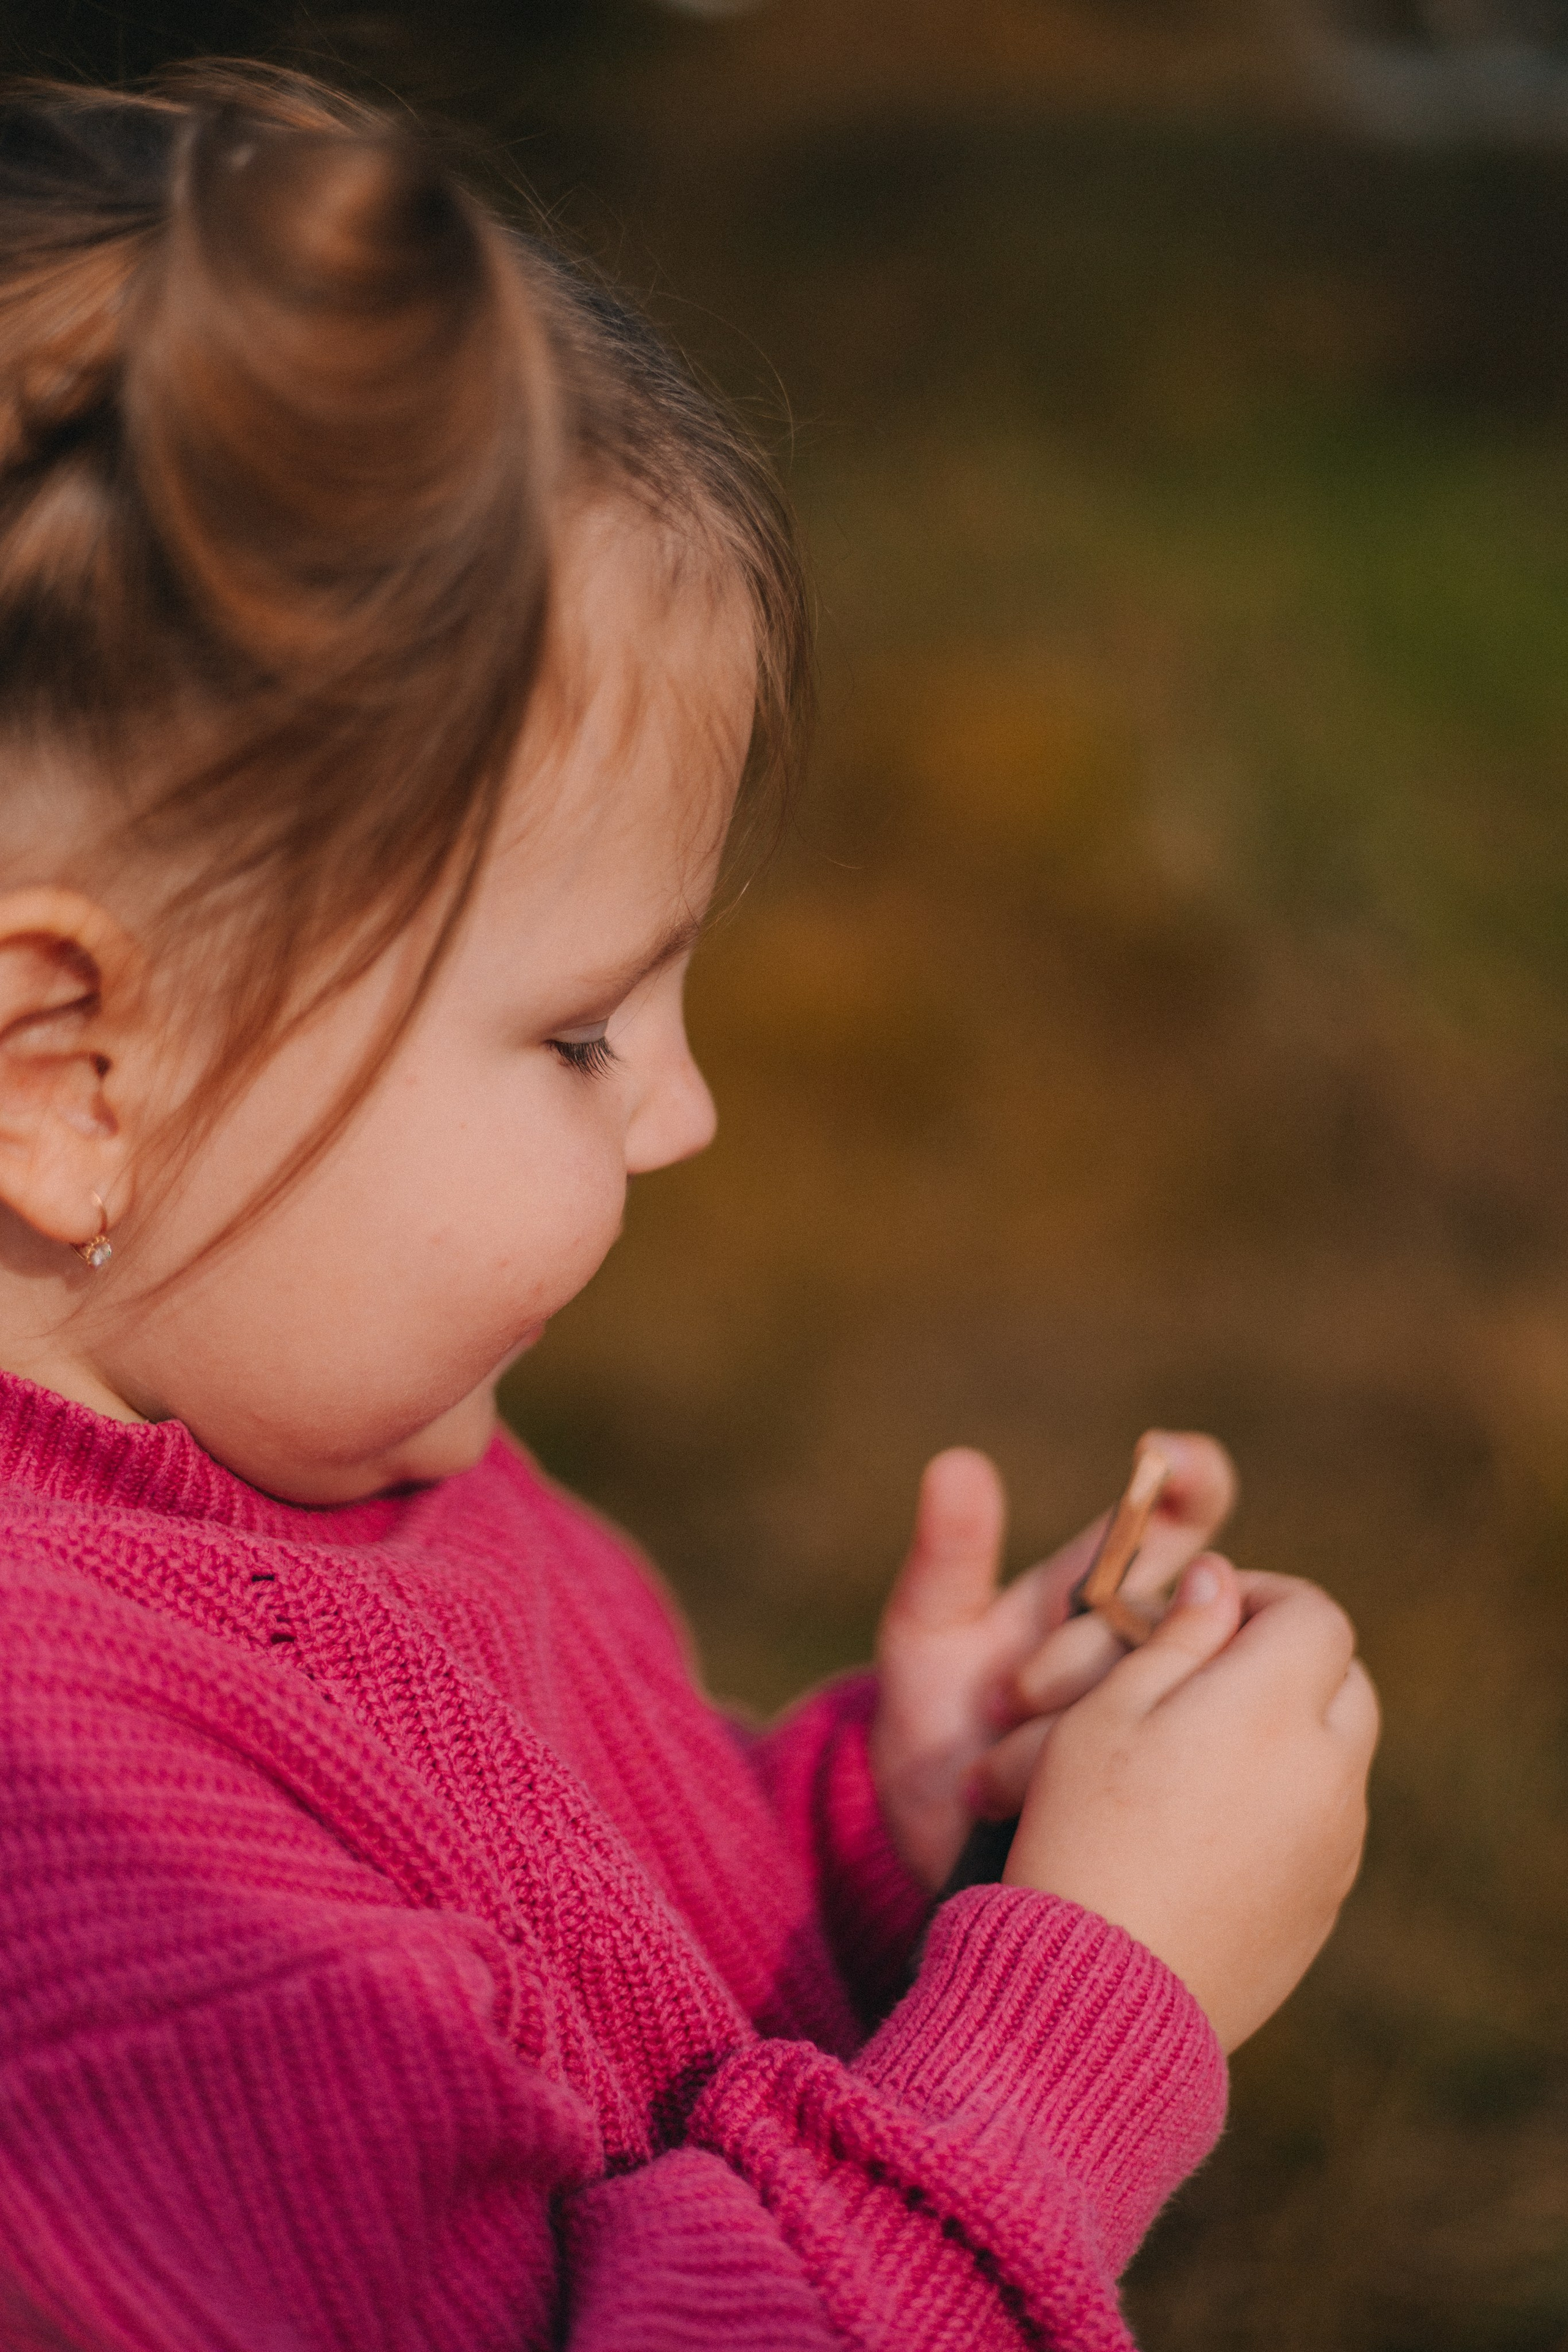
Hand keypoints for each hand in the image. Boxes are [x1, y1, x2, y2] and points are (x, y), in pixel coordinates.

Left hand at [870, 1433, 1236, 1888]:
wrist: (934, 1852)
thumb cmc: (932, 1731)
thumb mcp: (927, 1643)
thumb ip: (945, 1560)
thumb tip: (957, 1461)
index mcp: (1105, 1589)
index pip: (1181, 1512)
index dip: (1191, 1475)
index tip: (1167, 1458)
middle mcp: (1161, 1644)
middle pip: (1201, 1605)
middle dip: (1116, 1638)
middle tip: (1010, 1698)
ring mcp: (1181, 1715)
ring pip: (1198, 1687)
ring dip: (1101, 1722)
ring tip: (999, 1775)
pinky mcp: (1192, 1785)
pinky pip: (1208, 1768)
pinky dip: (1152, 1779)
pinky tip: (1079, 1806)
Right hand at [1003, 1555, 1379, 2051]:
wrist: (1097, 1996)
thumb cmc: (1085, 1836)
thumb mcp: (1109, 1710)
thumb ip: (1179, 1636)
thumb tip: (1223, 1580)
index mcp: (1277, 1708)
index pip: (1314, 1614)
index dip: (1259, 1597)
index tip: (1200, 1612)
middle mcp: (1330, 1775)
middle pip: (1340, 1683)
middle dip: (1277, 1665)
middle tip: (1194, 1679)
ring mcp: (1334, 1848)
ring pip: (1329, 1758)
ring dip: (1273, 1738)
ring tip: (1174, 1760)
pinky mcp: (1320, 1908)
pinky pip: (1315, 1828)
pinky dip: (1271, 1808)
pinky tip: (1186, 1832)